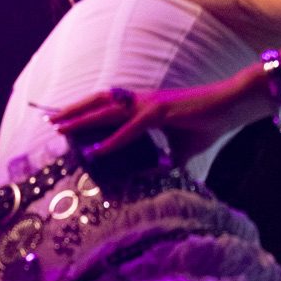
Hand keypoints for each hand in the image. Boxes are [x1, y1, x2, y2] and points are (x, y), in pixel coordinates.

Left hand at [41, 75, 252, 166]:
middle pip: (99, 103)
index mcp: (145, 107)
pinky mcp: (161, 113)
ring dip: (82, 119)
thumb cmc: (208, 124)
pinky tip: (95, 150)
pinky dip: (111, 141)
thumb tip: (158, 178)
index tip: (65, 117)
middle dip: (73, 111)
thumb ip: (166, 162)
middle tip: (49, 118)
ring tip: (60, 126)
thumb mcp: (182, 150)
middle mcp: (142, 102)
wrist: (231, 106)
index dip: (87, 110)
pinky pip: (130, 129)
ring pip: (107, 111)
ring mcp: (150, 105)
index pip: (109, 106)